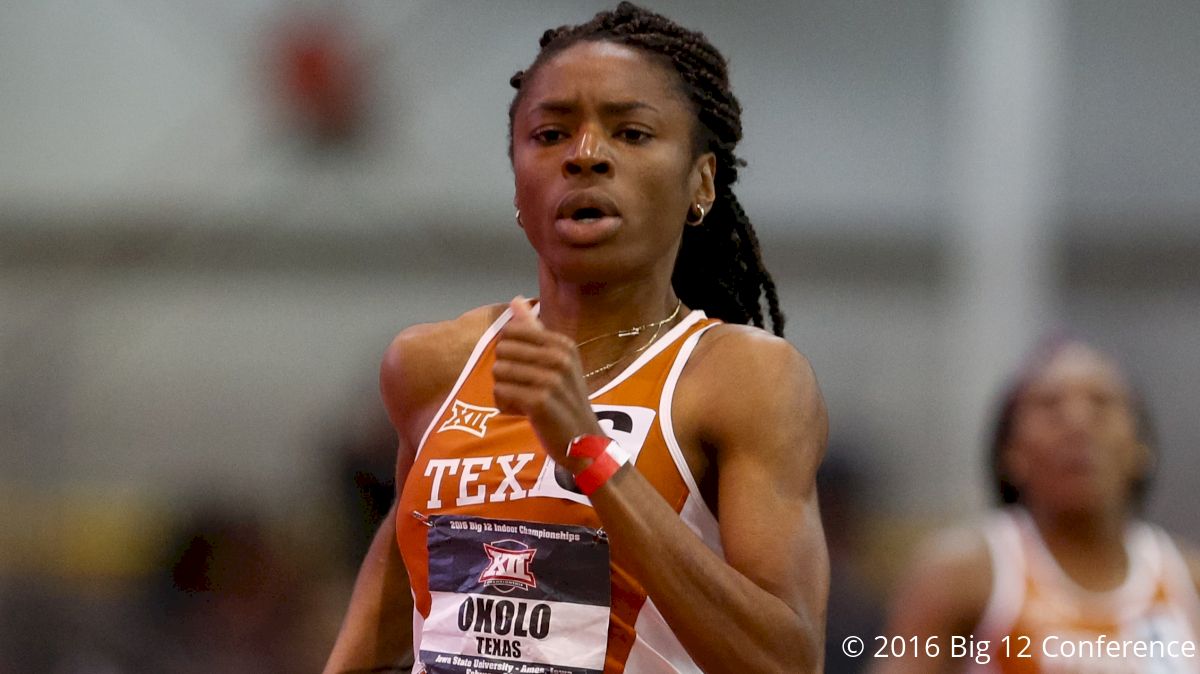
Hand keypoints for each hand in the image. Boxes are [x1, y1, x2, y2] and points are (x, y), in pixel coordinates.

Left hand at [493, 297, 602, 466]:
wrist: (584, 442)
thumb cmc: (566, 401)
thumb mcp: (556, 362)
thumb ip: (533, 331)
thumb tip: (515, 299)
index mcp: (563, 344)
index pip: (513, 331)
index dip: (510, 353)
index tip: (527, 370)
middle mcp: (559, 357)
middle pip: (502, 350)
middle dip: (505, 372)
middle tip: (524, 388)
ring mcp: (551, 379)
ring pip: (499, 372)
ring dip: (504, 390)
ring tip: (524, 401)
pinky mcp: (539, 401)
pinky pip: (501, 392)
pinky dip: (505, 405)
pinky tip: (522, 412)